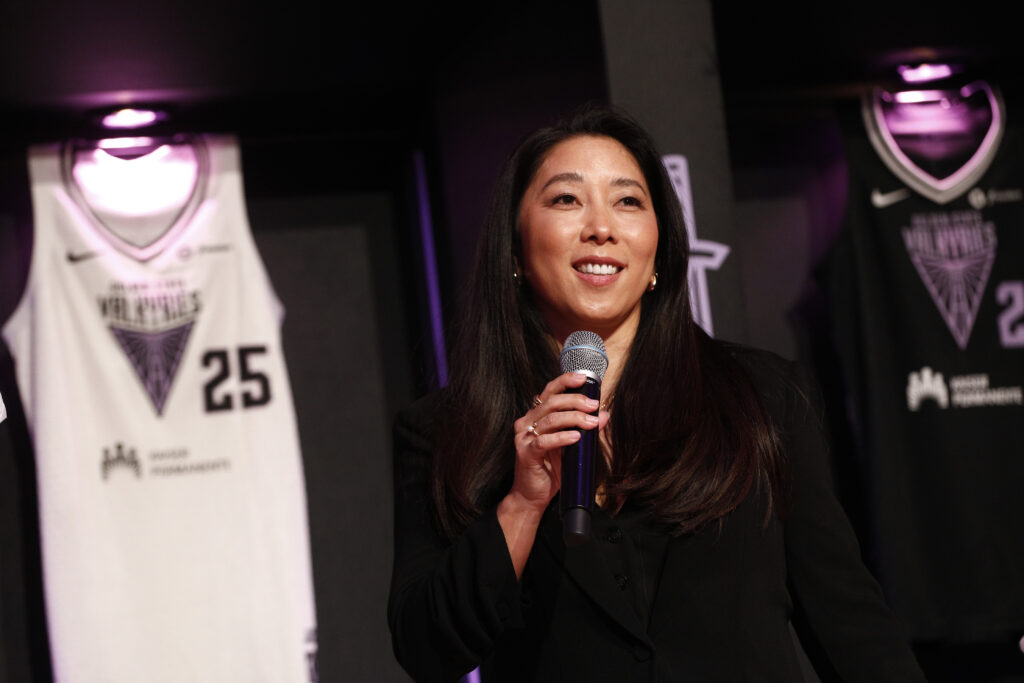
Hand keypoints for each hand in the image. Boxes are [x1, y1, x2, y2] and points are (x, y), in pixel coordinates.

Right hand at [509, 372, 608, 514]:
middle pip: (551, 402)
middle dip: (576, 401)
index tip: (584, 378)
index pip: (550, 391)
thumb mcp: (571, 446)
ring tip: (591, 422)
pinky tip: (576, 437)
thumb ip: (585, 429)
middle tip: (594, 405)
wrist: (531, 496)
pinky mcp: (526, 453)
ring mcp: (524, 437)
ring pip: (550, 419)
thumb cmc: (550, 469)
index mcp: (536, 416)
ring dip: (574, 418)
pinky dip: (562, 437)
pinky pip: (544, 440)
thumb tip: (604, 415)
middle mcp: (527, 422)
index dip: (565, 381)